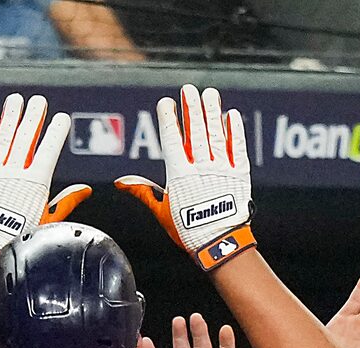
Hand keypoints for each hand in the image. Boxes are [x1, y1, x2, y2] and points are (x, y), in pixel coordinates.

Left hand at [0, 93, 70, 287]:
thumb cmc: (18, 236)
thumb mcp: (46, 219)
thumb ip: (65, 201)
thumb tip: (85, 190)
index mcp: (36, 183)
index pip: (48, 150)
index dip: (55, 132)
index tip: (61, 118)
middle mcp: (15, 174)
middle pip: (26, 138)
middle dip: (34, 117)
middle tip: (38, 101)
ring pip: (5, 139)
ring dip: (11, 117)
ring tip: (16, 100)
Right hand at [114, 86, 252, 271]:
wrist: (220, 245)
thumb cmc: (189, 231)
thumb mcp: (162, 211)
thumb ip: (143, 191)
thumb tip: (120, 182)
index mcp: (180, 175)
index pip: (173, 140)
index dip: (169, 120)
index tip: (166, 103)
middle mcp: (200, 168)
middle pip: (195, 132)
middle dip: (191, 109)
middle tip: (188, 90)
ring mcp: (221, 169)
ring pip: (216, 135)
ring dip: (212, 112)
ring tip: (209, 93)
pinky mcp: (239, 174)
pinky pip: (237, 148)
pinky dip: (235, 131)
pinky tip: (231, 115)